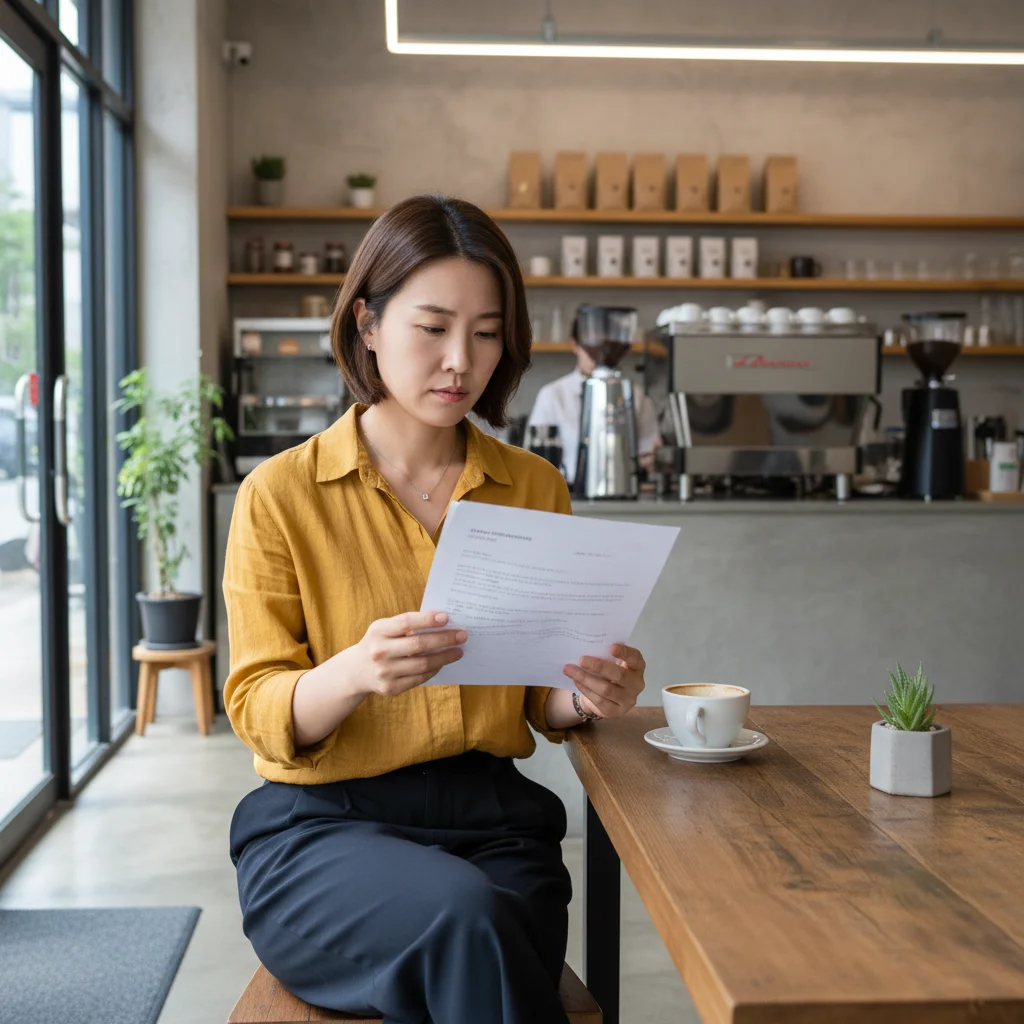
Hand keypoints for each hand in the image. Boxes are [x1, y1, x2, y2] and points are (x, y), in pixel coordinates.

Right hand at [347, 611, 465, 697]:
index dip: (427, 619)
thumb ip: (407, 624)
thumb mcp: (384, 628)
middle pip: (418, 644)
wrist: (356, 671)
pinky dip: (434, 670)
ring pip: (422, 664)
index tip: (446, 617)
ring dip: (444, 657)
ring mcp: (384, 672)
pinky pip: (419, 678)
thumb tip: (442, 622)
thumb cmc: (379, 643)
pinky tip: (442, 663)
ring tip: (458, 651)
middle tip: (462, 635)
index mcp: (378, 631)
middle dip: (444, 639)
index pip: (406, 622)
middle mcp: (379, 651)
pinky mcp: (390, 688)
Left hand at [562, 643, 645, 718]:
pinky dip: (585, 689)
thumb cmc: (610, 672)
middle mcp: (637, 684)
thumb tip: (587, 646)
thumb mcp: (613, 662)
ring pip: (606, 689)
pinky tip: (576, 681)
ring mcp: (628, 700)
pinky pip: (599, 700)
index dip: (625, 652)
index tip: (611, 647)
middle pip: (619, 675)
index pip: (635, 659)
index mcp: (638, 667)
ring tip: (570, 670)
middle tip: (582, 660)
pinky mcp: (616, 711)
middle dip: (599, 666)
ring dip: (586, 678)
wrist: (608, 697)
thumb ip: (606, 655)